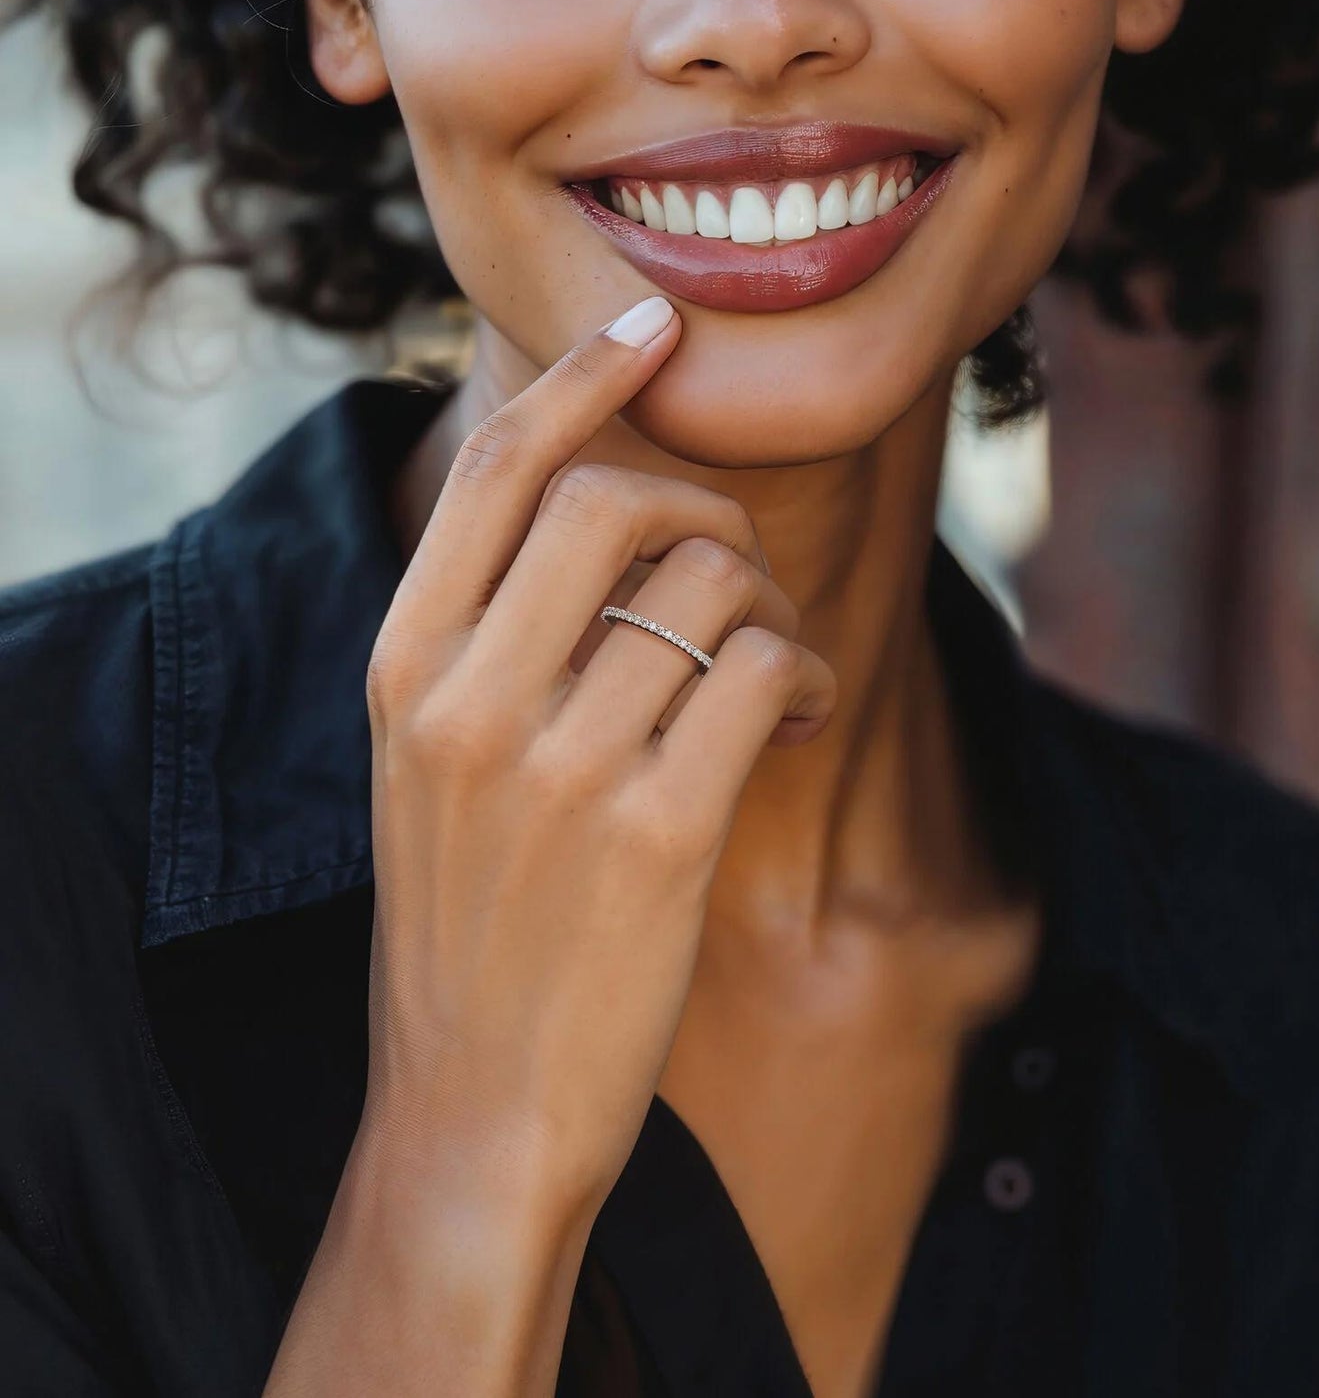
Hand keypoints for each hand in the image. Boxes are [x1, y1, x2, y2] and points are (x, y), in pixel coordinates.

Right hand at [358, 296, 836, 1229]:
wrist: (472, 1105)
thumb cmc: (468, 925)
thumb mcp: (430, 768)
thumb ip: (487, 642)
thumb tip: (603, 514)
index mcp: (400, 668)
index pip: (497, 473)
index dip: (585, 378)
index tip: (656, 327)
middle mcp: (466, 700)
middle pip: (616, 501)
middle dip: (706, 509)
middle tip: (740, 570)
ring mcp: (560, 766)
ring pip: (713, 585)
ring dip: (773, 608)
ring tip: (774, 669)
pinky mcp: (656, 832)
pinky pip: (764, 674)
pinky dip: (804, 674)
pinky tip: (796, 716)